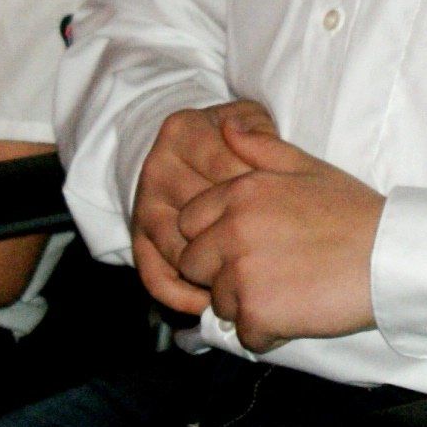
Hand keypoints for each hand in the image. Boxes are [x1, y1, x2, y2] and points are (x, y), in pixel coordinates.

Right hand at [129, 101, 276, 312]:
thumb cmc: (237, 143)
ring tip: (252, 287)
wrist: (190, 156)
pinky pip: (157, 277)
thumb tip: (250, 139)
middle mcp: (158, 166)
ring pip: (180, 250)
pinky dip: (184, 297)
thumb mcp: (254, 123)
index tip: (288, 219)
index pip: (227, 171)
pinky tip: (213, 303)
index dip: (262, 200)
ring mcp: (146, 205)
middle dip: (243, 241)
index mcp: (184, 131)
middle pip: (205, 215)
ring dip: (214, 275)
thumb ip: (261, 133)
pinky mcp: (138, 239)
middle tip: (278, 262)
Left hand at [170, 117, 382, 352]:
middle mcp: (232, 231)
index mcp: (239, 193)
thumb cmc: (354, 213)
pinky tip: (299, 312)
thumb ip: (259, 148)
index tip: (246, 245)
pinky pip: (246, 333)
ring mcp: (242, 274)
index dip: (211, 238)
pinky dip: (269, 332)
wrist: (393, 257)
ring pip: (218, 302)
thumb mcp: (308, 166)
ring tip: (289, 291)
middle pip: (194, 265)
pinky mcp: (258, 312)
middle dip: (221, 273)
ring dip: (247, 304)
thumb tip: (225, 125)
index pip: (187, 223)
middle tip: (268, 273)